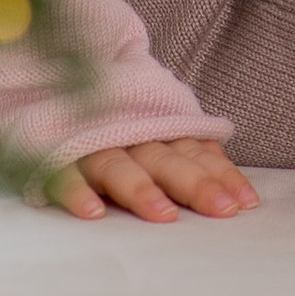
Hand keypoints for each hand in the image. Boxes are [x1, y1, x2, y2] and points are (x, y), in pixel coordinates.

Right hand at [48, 136, 258, 222]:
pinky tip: (92, 213)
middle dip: (194, 184)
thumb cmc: (112, 123)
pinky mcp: (52, 156)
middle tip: (221, 209)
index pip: (194, 152)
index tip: (245, 202)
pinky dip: (76, 192)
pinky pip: (62, 175)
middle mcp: (127, 136)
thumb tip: (234, 185)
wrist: (49, 79)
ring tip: (164, 216)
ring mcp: (89, 145)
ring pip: (118, 166)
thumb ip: (189, 149)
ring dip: (141, 189)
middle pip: (165, 160)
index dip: (221, 175)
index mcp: (155, 131)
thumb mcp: (153, 130)